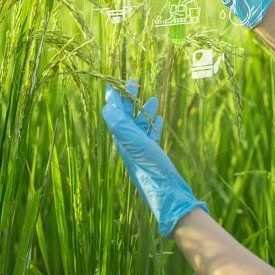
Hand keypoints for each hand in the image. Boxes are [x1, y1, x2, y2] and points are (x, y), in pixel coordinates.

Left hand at [101, 79, 207, 237]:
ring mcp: (140, 150)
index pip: (114, 111)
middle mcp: (127, 142)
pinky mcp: (152, 155)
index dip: (115, 96)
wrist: (167, 193)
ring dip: (143, 110)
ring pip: (139, 124)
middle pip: (125, 115)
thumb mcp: (131, 140)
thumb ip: (118, 121)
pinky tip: (160, 118)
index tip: (116, 81)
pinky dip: (154, 124)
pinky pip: (151, 135)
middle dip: (129, 98)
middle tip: (135, 82)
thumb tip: (107, 103)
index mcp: (120, 137)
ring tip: (152, 99)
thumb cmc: (149, 165)